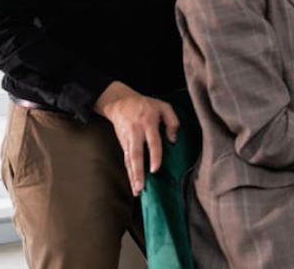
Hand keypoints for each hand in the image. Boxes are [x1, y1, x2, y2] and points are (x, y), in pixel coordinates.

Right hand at [94, 81, 179, 195]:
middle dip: (138, 172)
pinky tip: (133, 183)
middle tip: (140, 186)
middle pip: (136, 155)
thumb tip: (173, 140)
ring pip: (129, 160)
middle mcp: (136, 133)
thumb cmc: (146, 105)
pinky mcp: (123, 144)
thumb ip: (172, 121)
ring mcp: (128, 140)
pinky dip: (130, 172)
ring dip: (132, 176)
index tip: (155, 169)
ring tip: (137, 190)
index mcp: (148, 123)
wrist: (120, 102)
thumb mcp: (163, 106)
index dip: (154, 156)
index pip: (152, 142)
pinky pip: (127, 160)